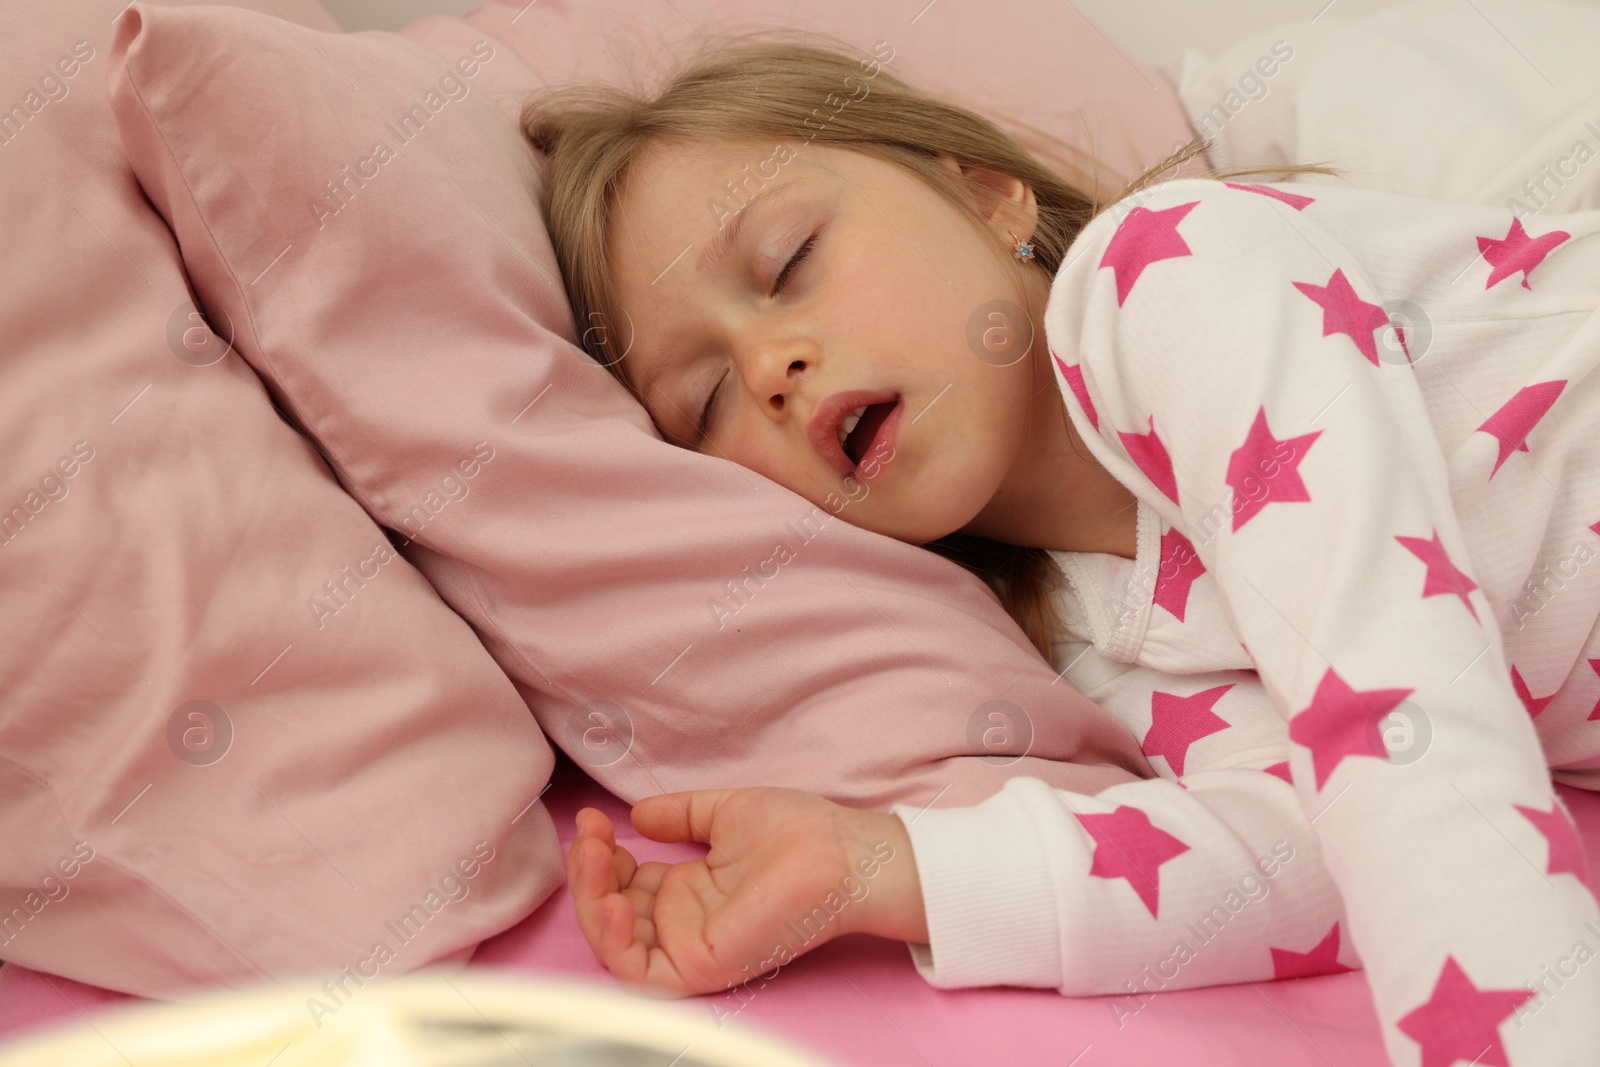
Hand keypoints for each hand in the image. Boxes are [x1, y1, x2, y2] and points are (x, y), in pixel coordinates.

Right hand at [566, 787, 925, 996]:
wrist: (843, 853)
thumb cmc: (800, 833)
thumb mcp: (724, 814)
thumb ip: (680, 816)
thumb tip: (639, 814)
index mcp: (688, 891)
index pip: (622, 885)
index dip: (599, 855)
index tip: (595, 818)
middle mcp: (683, 923)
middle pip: (609, 914)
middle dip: (587, 874)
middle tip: (589, 834)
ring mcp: (690, 946)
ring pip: (615, 944)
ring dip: (591, 901)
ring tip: (593, 856)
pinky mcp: (702, 966)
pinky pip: (640, 973)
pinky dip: (613, 943)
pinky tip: (610, 901)